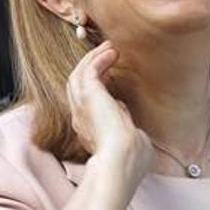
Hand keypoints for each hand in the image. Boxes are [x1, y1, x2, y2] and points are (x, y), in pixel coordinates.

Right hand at [66, 41, 152, 183]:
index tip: (110, 78)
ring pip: (78, 76)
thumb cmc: (131, 160)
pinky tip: (111, 53)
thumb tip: (126, 115)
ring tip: (108, 48)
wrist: (122, 161)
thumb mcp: (131, 142)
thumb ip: (127, 128)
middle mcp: (81, 119)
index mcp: (90, 132)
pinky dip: (97, 59)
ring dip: (92, 59)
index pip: (88, 106)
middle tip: (107, 54)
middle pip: (77, 86)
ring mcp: (81, 107)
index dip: (97, 89)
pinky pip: (88, 71)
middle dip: (90, 68)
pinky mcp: (88, 97)